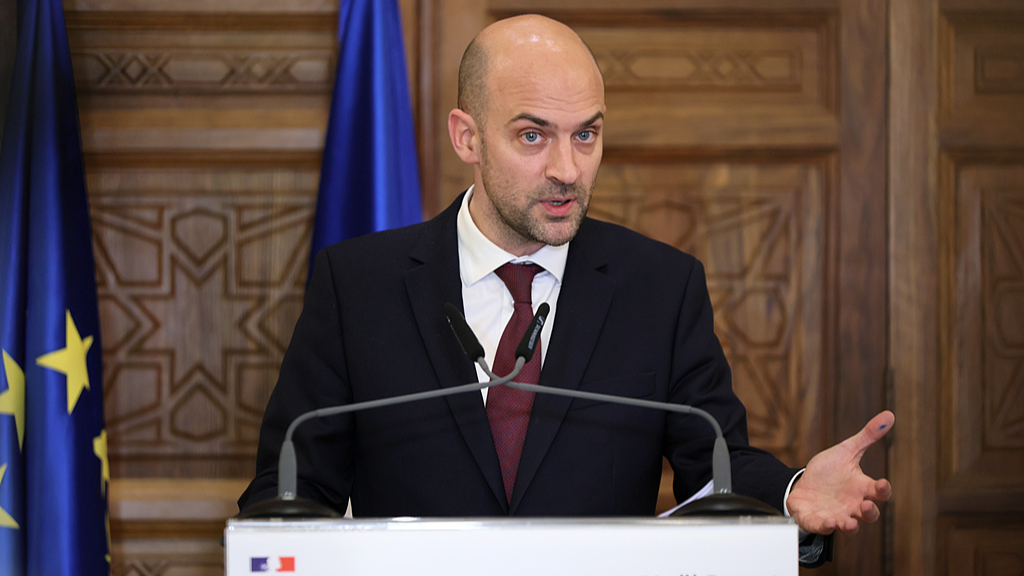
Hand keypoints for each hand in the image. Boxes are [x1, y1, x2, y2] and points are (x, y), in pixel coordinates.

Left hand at [787, 410, 893, 534]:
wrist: (803, 484)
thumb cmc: (829, 471)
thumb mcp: (847, 451)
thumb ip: (867, 436)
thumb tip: (888, 415)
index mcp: (862, 488)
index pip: (879, 492)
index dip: (883, 490)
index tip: (883, 484)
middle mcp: (853, 505)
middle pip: (869, 514)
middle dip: (870, 512)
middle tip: (866, 506)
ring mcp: (836, 514)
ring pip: (849, 525)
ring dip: (850, 525)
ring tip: (849, 522)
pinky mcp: (817, 520)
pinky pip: (823, 527)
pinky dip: (825, 525)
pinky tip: (826, 521)